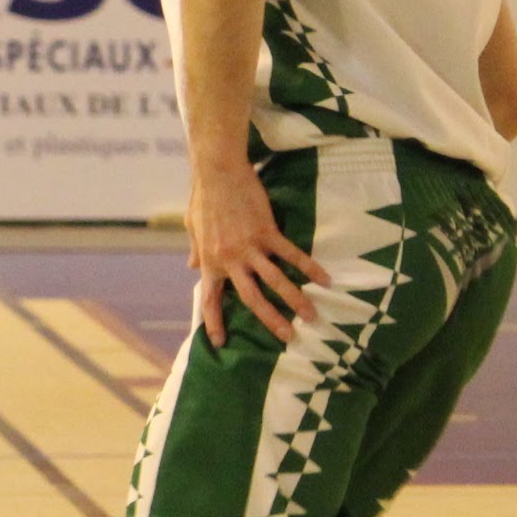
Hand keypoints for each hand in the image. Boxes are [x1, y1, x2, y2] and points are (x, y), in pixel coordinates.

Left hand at [185, 159, 328, 346]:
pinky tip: (325, 279)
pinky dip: (309, 267)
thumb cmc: (203, 199)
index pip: (211, 299)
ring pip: (275, 281)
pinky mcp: (267, 232)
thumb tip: (191, 267)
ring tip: (312, 316)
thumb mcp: (193, 228)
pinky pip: (291, 255)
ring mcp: (250, 247)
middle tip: (288, 338)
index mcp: (211, 263)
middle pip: (251, 299)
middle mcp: (231, 261)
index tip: (220, 343)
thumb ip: (197, 251)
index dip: (214, 322)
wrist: (218, 174)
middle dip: (270, 320)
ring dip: (295, 300)